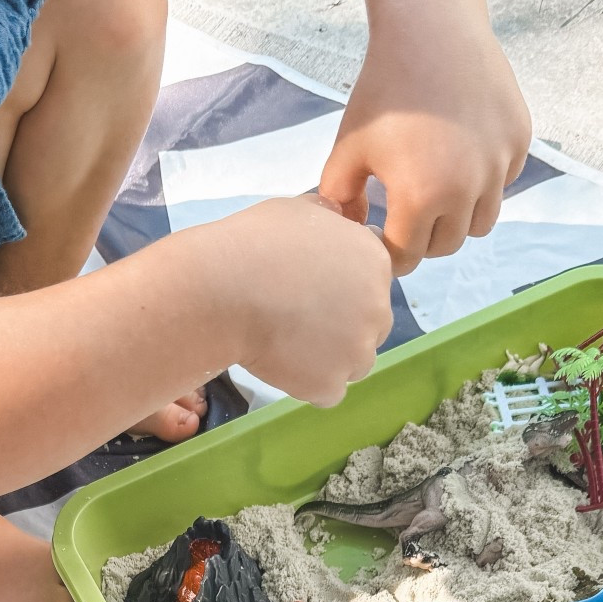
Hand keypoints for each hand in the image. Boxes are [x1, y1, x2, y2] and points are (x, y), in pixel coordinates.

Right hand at [215, 196, 394, 404]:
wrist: (224, 290)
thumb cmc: (256, 243)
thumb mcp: (300, 210)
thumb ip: (328, 218)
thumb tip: (334, 218)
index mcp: (375, 261)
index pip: (373, 285)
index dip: (343, 290)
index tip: (312, 291)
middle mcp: (378, 309)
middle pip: (370, 327)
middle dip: (342, 326)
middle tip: (299, 319)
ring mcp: (357, 352)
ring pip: (353, 363)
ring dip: (328, 358)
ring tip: (288, 343)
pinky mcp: (331, 386)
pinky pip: (327, 392)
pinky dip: (307, 384)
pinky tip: (282, 363)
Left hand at [320, 15, 530, 273]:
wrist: (430, 26)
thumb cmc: (384, 89)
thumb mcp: (348, 147)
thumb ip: (339, 200)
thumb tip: (352, 233)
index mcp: (421, 198)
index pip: (406, 256)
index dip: (387, 249)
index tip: (380, 231)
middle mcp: (467, 189)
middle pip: (445, 245)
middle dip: (423, 238)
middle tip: (405, 213)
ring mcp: (499, 165)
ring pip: (481, 222)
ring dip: (458, 217)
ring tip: (436, 190)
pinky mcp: (519, 141)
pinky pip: (503, 183)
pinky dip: (484, 181)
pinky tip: (460, 151)